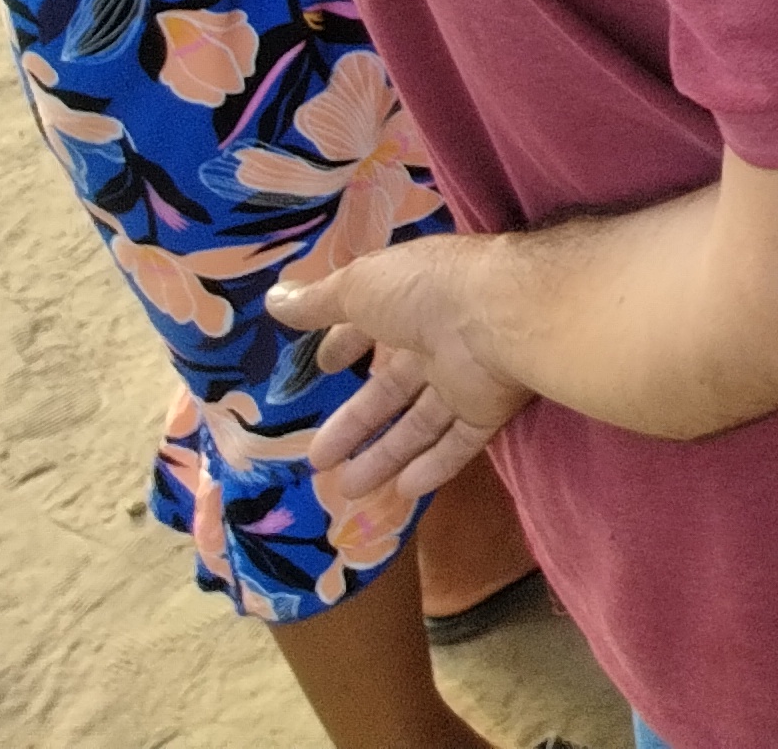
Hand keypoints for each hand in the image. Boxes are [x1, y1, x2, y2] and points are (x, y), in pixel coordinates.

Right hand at [266, 238, 535, 501]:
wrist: (502, 314)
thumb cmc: (424, 292)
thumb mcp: (360, 286)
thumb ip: (319, 301)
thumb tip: (275, 298)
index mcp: (409, 304)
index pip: (372, 327)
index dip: (347, 345)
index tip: (326, 367)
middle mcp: (438, 340)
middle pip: (391, 390)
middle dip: (355, 423)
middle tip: (317, 460)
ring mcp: (467, 376)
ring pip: (421, 423)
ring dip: (386, 456)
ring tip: (348, 490)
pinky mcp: (491, 408)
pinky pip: (460, 442)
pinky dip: (434, 466)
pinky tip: (404, 492)